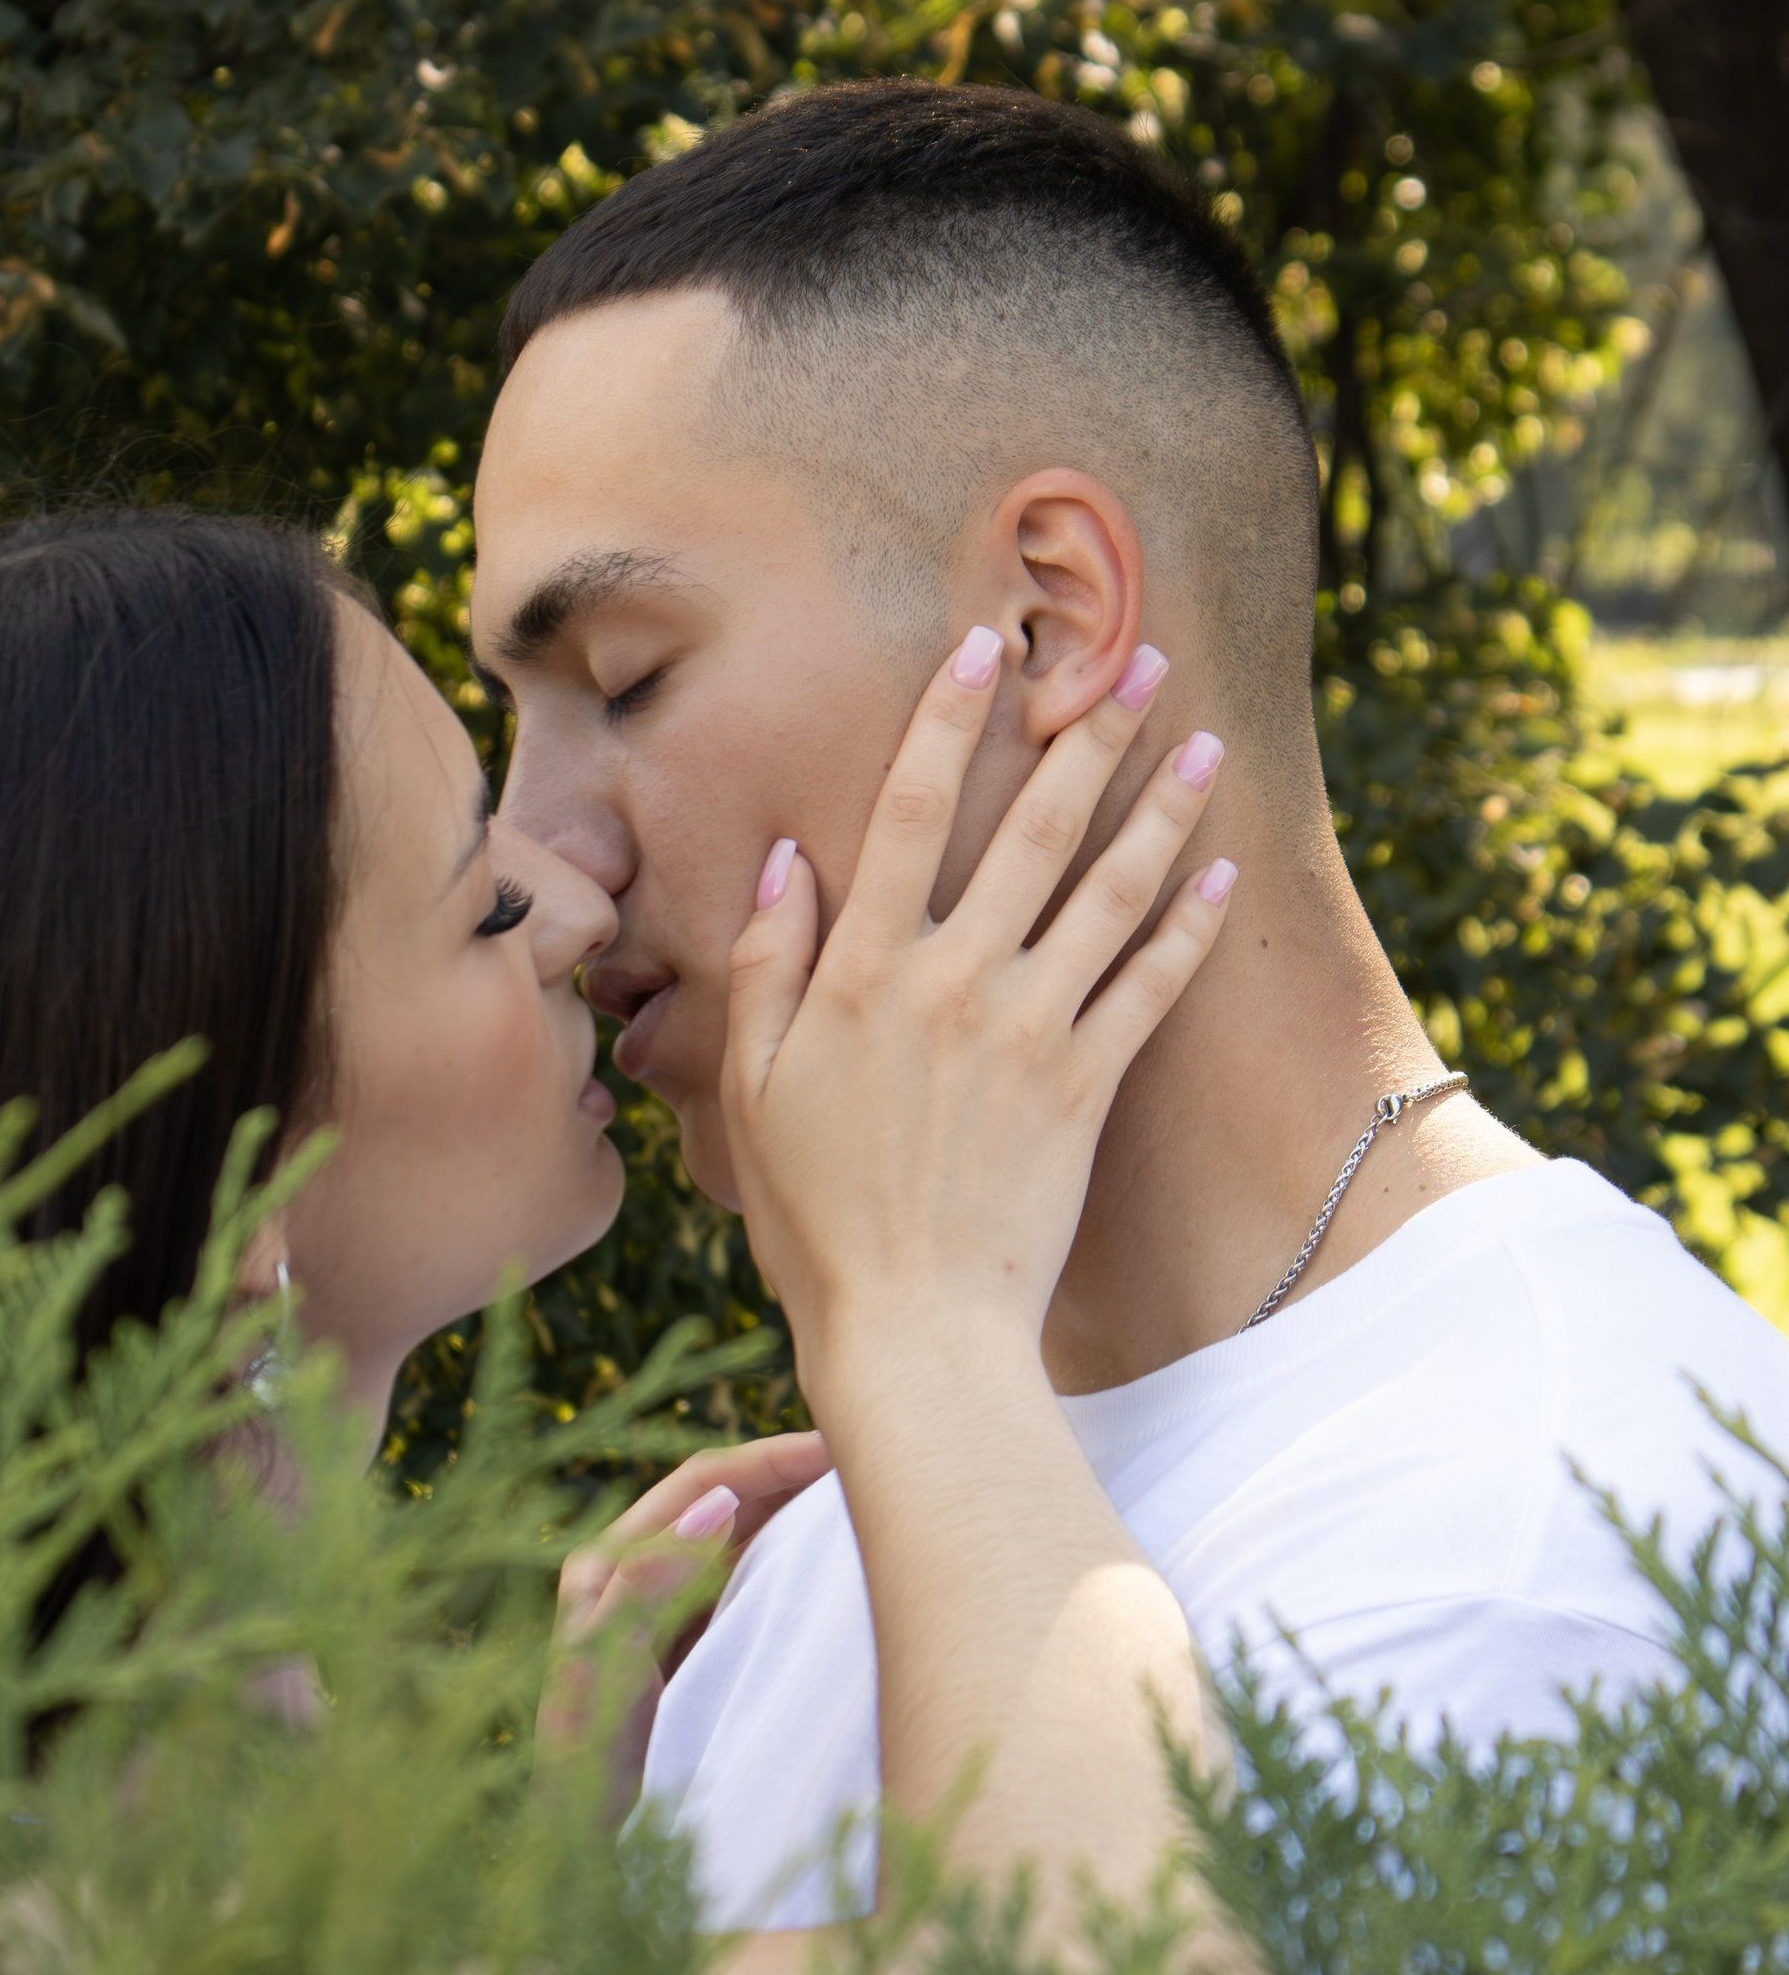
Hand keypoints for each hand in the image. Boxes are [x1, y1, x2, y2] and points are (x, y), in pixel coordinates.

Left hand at [538, 1431, 831, 1816]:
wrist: (584, 1852)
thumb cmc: (583, 1765)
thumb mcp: (605, 1672)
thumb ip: (648, 1588)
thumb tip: (718, 1503)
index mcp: (608, 1564)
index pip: (701, 1483)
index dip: (769, 1460)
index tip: (839, 1451)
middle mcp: (637, 1576)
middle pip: (728, 1502)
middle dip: (794, 1477)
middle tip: (874, 1466)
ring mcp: (670, 1613)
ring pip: (747, 1542)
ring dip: (800, 1517)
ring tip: (868, 1504)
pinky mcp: (698, 1651)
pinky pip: (754, 1590)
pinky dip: (797, 1568)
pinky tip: (840, 1571)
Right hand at [722, 633, 1231, 1385]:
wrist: (912, 1328)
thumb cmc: (814, 1216)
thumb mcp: (752, 1089)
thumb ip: (766, 966)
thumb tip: (787, 861)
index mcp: (860, 973)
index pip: (903, 813)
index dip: (947, 720)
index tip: (987, 645)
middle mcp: (950, 982)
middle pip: (1030, 829)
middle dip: (1088, 732)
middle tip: (1141, 657)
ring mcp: (1028, 1033)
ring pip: (1108, 892)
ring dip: (1161, 808)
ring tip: (1206, 739)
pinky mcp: (1088, 1089)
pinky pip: (1150, 988)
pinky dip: (1190, 928)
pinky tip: (1223, 875)